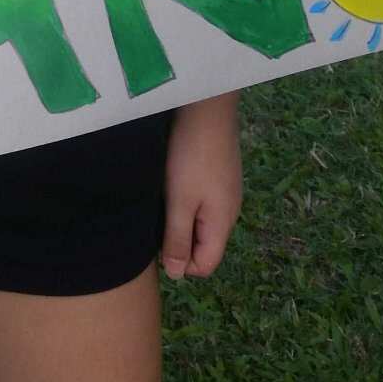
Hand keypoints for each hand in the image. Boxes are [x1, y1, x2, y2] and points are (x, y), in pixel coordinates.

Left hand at [161, 94, 241, 280]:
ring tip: (158, 200)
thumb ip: (178, 239)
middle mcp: (229, 210)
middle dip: (178, 240)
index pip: (206, 265)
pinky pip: (201, 200)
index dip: (180, 264)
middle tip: (153, 219)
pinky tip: (169, 182)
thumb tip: (177, 275)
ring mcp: (225, 190)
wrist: (207, 106)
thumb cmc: (191, 156)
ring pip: (200, 221)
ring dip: (179, 218)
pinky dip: (184, 199)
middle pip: (203, 244)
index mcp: (223, 223)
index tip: (157, 242)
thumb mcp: (179, 201)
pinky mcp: (218, 172)